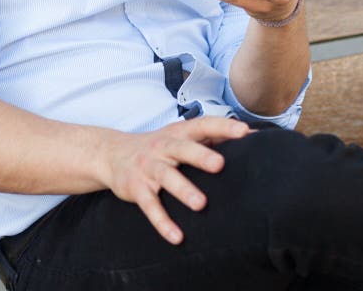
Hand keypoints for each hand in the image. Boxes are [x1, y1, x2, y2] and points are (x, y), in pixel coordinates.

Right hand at [100, 117, 251, 244]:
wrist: (111, 153)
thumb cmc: (157, 146)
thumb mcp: (179, 136)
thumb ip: (211, 135)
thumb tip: (251, 135)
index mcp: (177, 133)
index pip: (202, 125)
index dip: (222, 127)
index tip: (244, 132)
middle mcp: (162, 147)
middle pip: (182, 149)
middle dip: (200, 156)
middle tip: (220, 165)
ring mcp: (148, 167)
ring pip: (166, 176)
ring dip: (183, 190)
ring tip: (201, 204)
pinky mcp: (136, 188)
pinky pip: (149, 205)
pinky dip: (162, 221)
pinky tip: (176, 236)